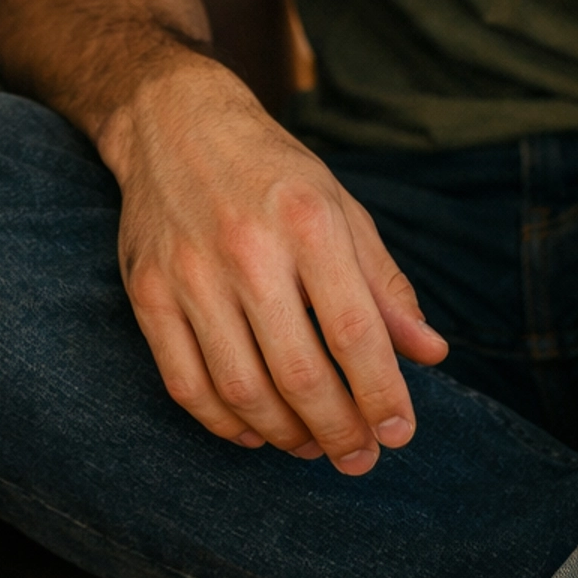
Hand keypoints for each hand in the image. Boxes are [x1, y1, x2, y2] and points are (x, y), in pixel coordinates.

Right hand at [100, 57, 446, 473]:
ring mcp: (190, 273)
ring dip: (286, 436)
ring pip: (242, 391)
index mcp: (308, 220)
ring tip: (312, 445)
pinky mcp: (147, 292)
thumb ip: (384, 283)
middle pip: (300, 374)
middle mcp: (247, 248)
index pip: (355, 332)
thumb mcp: (340, 207)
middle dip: (339, 432)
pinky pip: (186, 385)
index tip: (401, 433)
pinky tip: (254, 428)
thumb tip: (429, 354)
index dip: (382, 395)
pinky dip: (224, 423)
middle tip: (359, 456)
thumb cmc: (272, 170)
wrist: (174, 120)